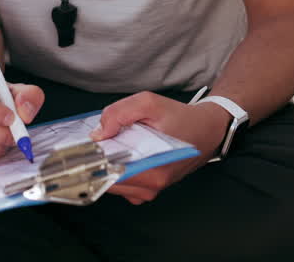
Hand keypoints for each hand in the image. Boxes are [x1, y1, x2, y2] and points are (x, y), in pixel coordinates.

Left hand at [89, 91, 231, 204]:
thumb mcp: (149, 103)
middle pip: (108, 179)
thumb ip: (119, 113)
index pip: (108, 174)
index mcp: (152, 171)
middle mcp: (152, 186)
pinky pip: (123, 182)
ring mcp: (151, 190)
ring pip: (113, 182)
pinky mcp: (149, 188)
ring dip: (109, 163)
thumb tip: (98, 133)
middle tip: (103, 138)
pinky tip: (125, 151)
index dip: (94, 158)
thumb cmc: (181, 118)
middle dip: (100, 159)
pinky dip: (118, 168)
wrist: (206, 129)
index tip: (87, 145)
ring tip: (117, 143)